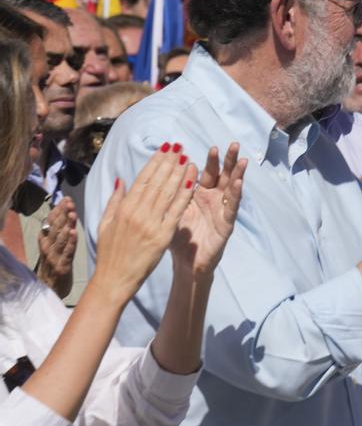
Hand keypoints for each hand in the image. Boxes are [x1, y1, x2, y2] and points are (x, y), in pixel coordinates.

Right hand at [36, 197, 76, 295]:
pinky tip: (74, 233)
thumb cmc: (56, 263)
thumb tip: (66, 211)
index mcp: (46, 239)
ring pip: (60, 238)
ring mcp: (54, 256)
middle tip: (69, 202)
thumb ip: (60, 229)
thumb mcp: (55, 245)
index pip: (51, 221)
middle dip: (63, 213)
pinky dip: (70, 242)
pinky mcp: (62, 266)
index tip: (67, 199)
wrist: (50, 288)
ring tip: (72, 213)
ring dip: (66, 225)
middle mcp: (48, 246)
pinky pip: (67, 252)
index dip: (58, 209)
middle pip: (55, 227)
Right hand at [92, 146, 196, 303]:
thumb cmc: (110, 252)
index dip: (155, 161)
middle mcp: (137, 212)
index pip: (143, 178)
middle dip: (169, 161)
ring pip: (168, 192)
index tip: (165, 148)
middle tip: (180, 146)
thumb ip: (115, 200)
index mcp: (124, 208)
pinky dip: (185, 194)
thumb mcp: (105, 223)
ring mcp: (150, 223)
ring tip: (188, 157)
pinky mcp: (162, 235)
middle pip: (157, 181)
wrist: (114, 278)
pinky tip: (192, 181)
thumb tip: (122, 179)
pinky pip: (176, 211)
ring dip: (179, 173)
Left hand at [170, 144, 247, 278]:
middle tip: (234, 145)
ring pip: (232, 189)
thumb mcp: (173, 210)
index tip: (213, 146)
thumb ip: (173, 191)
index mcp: (201, 195)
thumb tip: (171, 168)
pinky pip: (231, 207)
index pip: (208, 173)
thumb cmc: (179, 238)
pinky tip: (238, 183)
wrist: (185, 263)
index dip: (211, 160)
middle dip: (229, 161)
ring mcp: (222, 211)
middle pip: (224, 176)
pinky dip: (234, 195)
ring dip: (237, 175)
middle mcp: (214, 200)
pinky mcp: (226, 224)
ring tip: (242, 160)